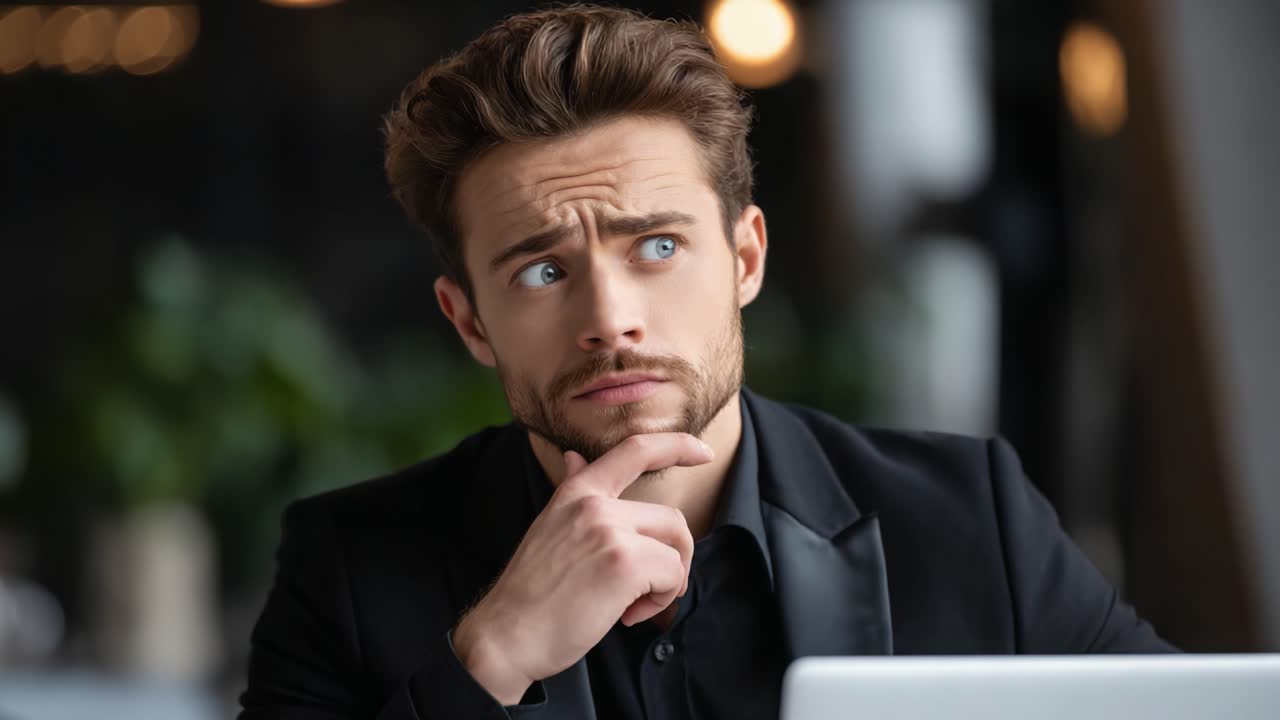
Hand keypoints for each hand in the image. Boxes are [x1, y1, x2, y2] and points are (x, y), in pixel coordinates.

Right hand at [451, 432, 711, 704]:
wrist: (505, 636)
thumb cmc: (530, 592)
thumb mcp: (550, 528)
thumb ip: (572, 491)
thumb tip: (576, 458)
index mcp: (576, 493)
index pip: (635, 450)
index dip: (677, 445)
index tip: (702, 452)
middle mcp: (594, 504)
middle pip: (672, 519)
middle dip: (673, 558)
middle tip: (645, 591)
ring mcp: (609, 531)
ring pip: (676, 549)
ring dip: (666, 584)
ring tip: (631, 605)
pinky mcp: (625, 563)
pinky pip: (673, 576)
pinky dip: (660, 602)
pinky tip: (627, 616)